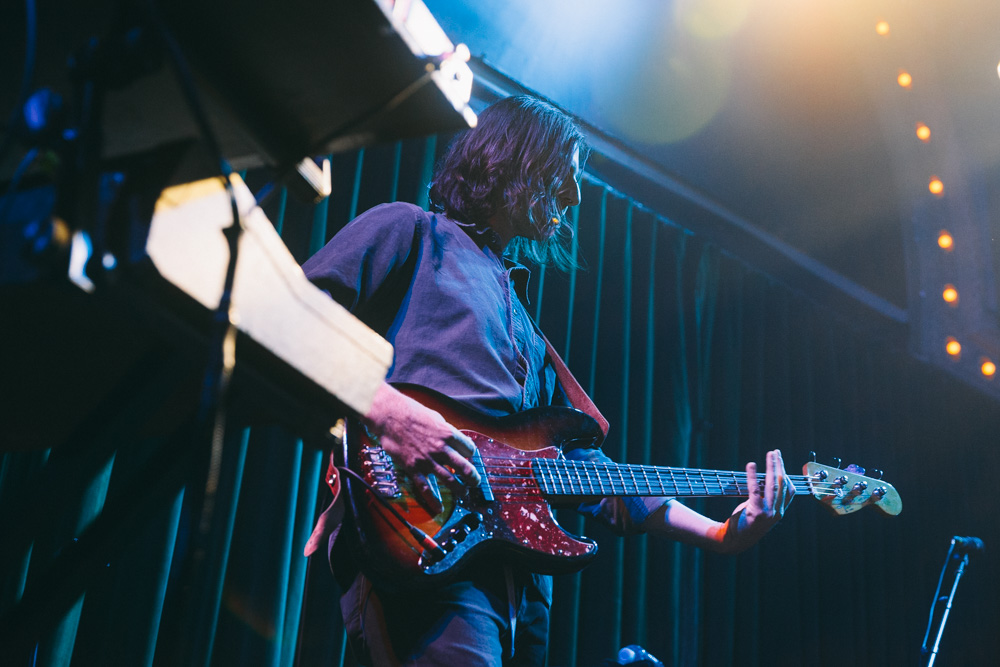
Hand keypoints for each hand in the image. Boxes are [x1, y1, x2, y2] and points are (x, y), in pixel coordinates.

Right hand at [363, 383, 479, 513]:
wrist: (389, 415)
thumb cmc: (412, 412)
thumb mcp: (435, 417)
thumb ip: (446, 430)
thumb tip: (456, 439)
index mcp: (448, 434)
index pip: (469, 449)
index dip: (470, 454)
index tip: (468, 457)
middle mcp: (441, 449)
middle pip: (464, 468)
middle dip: (473, 478)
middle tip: (475, 482)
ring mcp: (427, 460)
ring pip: (449, 480)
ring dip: (459, 489)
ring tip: (463, 493)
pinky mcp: (413, 468)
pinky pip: (425, 488)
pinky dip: (433, 501)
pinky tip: (439, 508)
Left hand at [732, 449, 793, 548]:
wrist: (734, 541)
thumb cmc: (745, 523)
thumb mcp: (760, 510)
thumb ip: (765, 498)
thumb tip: (764, 479)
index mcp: (780, 511)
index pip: (790, 490)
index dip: (786, 474)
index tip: (780, 461)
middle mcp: (777, 512)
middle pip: (782, 484)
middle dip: (780, 466)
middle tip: (776, 452)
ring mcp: (768, 513)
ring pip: (773, 485)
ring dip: (771, 467)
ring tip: (770, 454)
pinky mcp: (756, 512)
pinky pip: (755, 490)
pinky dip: (753, 476)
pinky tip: (751, 465)